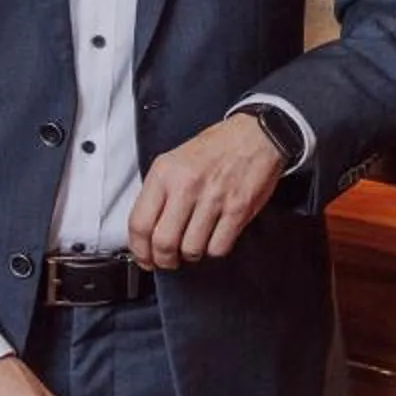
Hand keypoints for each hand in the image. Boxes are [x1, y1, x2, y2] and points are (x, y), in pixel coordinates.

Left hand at [126, 116, 283, 269]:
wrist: (256, 135)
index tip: (145, 258)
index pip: (139, 223)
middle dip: (164, 260)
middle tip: (169, 260)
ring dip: (191, 254)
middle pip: (163, 242)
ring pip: (191, 249)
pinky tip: (215, 237)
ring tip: (194, 244)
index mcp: (165, 172)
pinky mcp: (237, 209)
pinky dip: (215, 249)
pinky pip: (218, 247)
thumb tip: (145, 229)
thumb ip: (158, 192)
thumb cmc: (216, 148)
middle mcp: (186, 185)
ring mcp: (213, 198)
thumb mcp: (175, 160)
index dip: (140, 250)